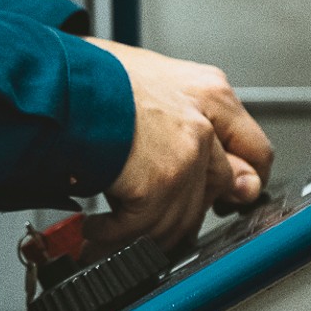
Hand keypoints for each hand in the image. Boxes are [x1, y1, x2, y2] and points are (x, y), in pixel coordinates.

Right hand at [80, 40, 273, 248]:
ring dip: (144, 233)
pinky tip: (96, 229)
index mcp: (209, 92)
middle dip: (182, 214)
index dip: (238, 183)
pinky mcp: (162, 182)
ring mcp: (188, 154)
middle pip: (217, 191)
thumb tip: (193, 149)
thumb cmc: (87, 73)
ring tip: (113, 233)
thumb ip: (181, 112)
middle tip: (154, 221)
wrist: (57, 83)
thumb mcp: (146, 78)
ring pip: (181, 217)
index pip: (253, 151)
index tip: (224, 199)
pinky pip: (144, 229)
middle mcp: (207, 122)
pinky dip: (115, 237)